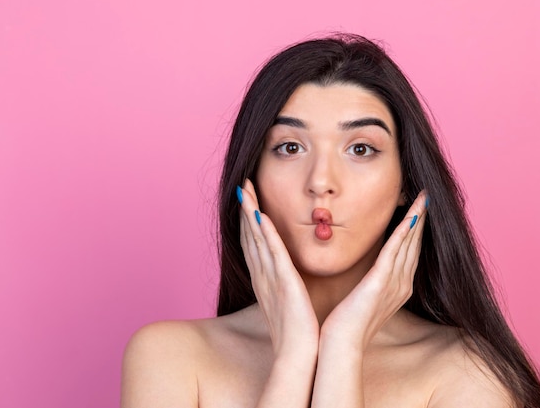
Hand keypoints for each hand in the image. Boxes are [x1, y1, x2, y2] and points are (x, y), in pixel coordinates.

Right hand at [238, 179, 319, 355]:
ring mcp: (270, 278)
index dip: (248, 220)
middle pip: (249, 235)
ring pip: (257, 239)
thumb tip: (287, 277)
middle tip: (242, 184)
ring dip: (250, 213)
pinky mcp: (283, 283)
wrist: (298, 355)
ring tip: (246, 190)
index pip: (253, 243)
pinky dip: (266, 234)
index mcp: (264, 280)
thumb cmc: (296, 332)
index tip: (247, 199)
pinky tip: (262, 216)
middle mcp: (262, 275)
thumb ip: (284, 286)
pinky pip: (273, 254)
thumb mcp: (286, 303)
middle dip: (245, 209)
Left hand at [320, 191, 428, 349]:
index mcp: (399, 288)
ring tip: (423, 198)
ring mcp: (393, 284)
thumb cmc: (349, 322)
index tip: (419, 209)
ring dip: (417, 219)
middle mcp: (402, 285)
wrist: (342, 342)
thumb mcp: (366, 299)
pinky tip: (409, 216)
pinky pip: (394, 252)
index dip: (416, 230)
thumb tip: (371, 273)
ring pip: (409, 244)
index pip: (410, 252)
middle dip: (421, 219)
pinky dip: (403, 233)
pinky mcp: (380, 283)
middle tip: (426, 196)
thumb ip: (373, 283)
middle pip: (415, 245)